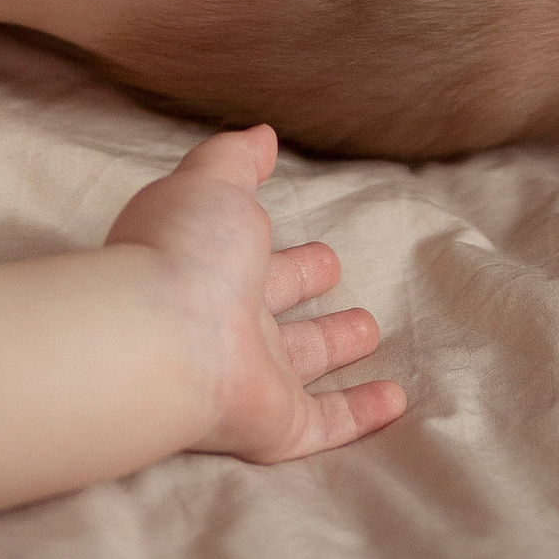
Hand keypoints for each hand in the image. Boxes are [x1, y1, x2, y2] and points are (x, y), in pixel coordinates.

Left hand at [106, 125, 403, 462]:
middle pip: (275, 307)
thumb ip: (237, 158)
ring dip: (335, 346)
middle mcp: (230, 322)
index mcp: (214, 266)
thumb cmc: (185, 252)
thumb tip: (263, 134)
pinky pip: (325, 422)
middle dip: (304, 285)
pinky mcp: (275, 424)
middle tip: (335, 269)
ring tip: (370, 330)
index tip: (318, 244)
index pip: (255, 255)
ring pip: (302, 362)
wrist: (162, 341)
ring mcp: (252, 377)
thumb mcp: (212, 183)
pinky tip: (396, 401)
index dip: (285, 249)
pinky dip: (362, 413)